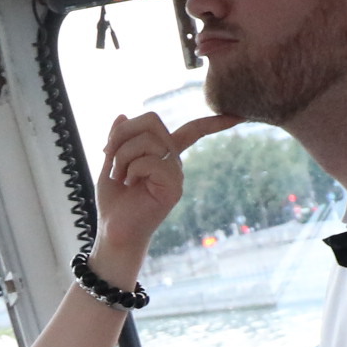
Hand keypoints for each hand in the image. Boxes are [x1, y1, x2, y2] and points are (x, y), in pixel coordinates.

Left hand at [87, 110, 234, 270]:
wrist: (114, 232)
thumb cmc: (114, 201)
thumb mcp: (110, 162)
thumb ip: (118, 140)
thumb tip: (122, 115)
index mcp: (163, 154)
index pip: (192, 132)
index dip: (212, 123)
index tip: (237, 118)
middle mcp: (174, 162)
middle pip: (151, 120)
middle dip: (121, 135)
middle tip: (109, 157)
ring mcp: (176, 175)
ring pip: (147, 141)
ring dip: (122, 156)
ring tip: (120, 177)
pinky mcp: (174, 188)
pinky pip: (150, 161)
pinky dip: (131, 170)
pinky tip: (130, 184)